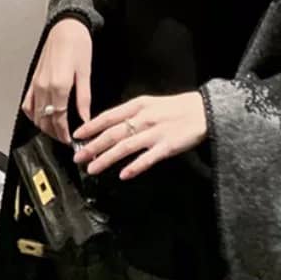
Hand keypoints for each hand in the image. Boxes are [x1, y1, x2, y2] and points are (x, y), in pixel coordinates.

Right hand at [21, 17, 92, 144]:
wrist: (66, 26)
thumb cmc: (78, 44)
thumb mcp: (85, 73)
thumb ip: (84, 99)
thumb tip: (86, 118)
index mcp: (59, 86)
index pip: (59, 119)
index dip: (64, 134)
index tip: (70, 141)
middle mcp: (44, 87)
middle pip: (46, 120)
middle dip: (55, 133)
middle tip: (65, 139)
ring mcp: (36, 84)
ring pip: (36, 114)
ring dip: (44, 126)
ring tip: (56, 131)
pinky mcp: (33, 79)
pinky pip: (28, 103)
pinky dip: (32, 114)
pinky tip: (41, 117)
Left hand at [71, 92, 207, 179]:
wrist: (203, 110)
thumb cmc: (176, 108)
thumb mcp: (151, 103)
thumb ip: (132, 114)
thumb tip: (111, 126)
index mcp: (138, 105)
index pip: (109, 116)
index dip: (91, 126)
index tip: (77, 135)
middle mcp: (143, 118)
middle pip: (113, 133)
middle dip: (92, 146)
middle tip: (77, 157)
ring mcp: (154, 133)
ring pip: (125, 147)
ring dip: (106, 158)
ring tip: (92, 168)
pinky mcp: (167, 146)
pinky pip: (147, 158)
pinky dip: (134, 167)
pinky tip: (123, 175)